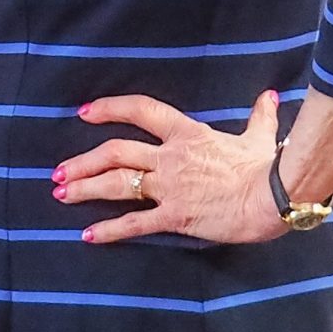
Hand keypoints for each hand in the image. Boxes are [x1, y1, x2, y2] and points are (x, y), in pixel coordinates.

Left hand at [51, 90, 288, 245]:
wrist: (274, 196)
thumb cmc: (268, 166)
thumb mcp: (260, 136)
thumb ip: (260, 116)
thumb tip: (270, 96)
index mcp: (187, 134)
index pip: (141, 111)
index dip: (109, 108)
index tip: (85, 112)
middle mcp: (170, 157)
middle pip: (116, 152)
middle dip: (83, 161)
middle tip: (59, 171)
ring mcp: (170, 187)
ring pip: (117, 183)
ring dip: (86, 188)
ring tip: (62, 193)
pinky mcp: (175, 216)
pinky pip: (135, 223)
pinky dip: (109, 230)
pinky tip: (88, 235)